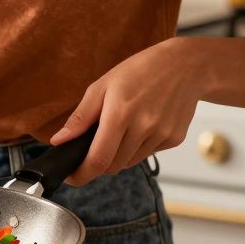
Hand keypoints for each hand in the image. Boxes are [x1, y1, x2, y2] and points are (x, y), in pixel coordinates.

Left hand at [49, 39, 206, 185]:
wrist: (185, 66)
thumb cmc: (140, 71)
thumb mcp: (102, 86)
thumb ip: (80, 117)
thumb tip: (59, 141)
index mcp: (120, 113)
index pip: (98, 159)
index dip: (81, 174)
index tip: (71, 176)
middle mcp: (143, 127)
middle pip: (112, 166)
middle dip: (97, 163)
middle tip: (92, 147)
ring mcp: (161, 135)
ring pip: (129, 163)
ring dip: (117, 156)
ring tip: (120, 129)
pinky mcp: (174, 139)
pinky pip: (147, 155)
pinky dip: (136, 148)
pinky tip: (140, 126)